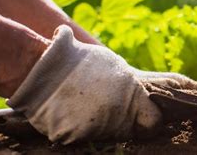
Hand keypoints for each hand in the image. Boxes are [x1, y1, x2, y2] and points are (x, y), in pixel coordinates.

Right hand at [7, 25, 160, 143]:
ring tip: (80, 105)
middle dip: (121, 122)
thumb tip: (149, 88)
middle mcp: (119, 113)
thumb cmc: (78, 59)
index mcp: (132, 95)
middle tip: (102, 108)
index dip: (148, 119)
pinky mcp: (76, 136)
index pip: (154, 121)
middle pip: (128, 130)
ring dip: (96, 124)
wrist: (42, 66)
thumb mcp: (111, 62)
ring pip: (105, 134)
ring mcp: (98, 126)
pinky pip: (79, 137)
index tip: (140, 117)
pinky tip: (66, 112)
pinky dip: (73, 129)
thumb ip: (129, 81)